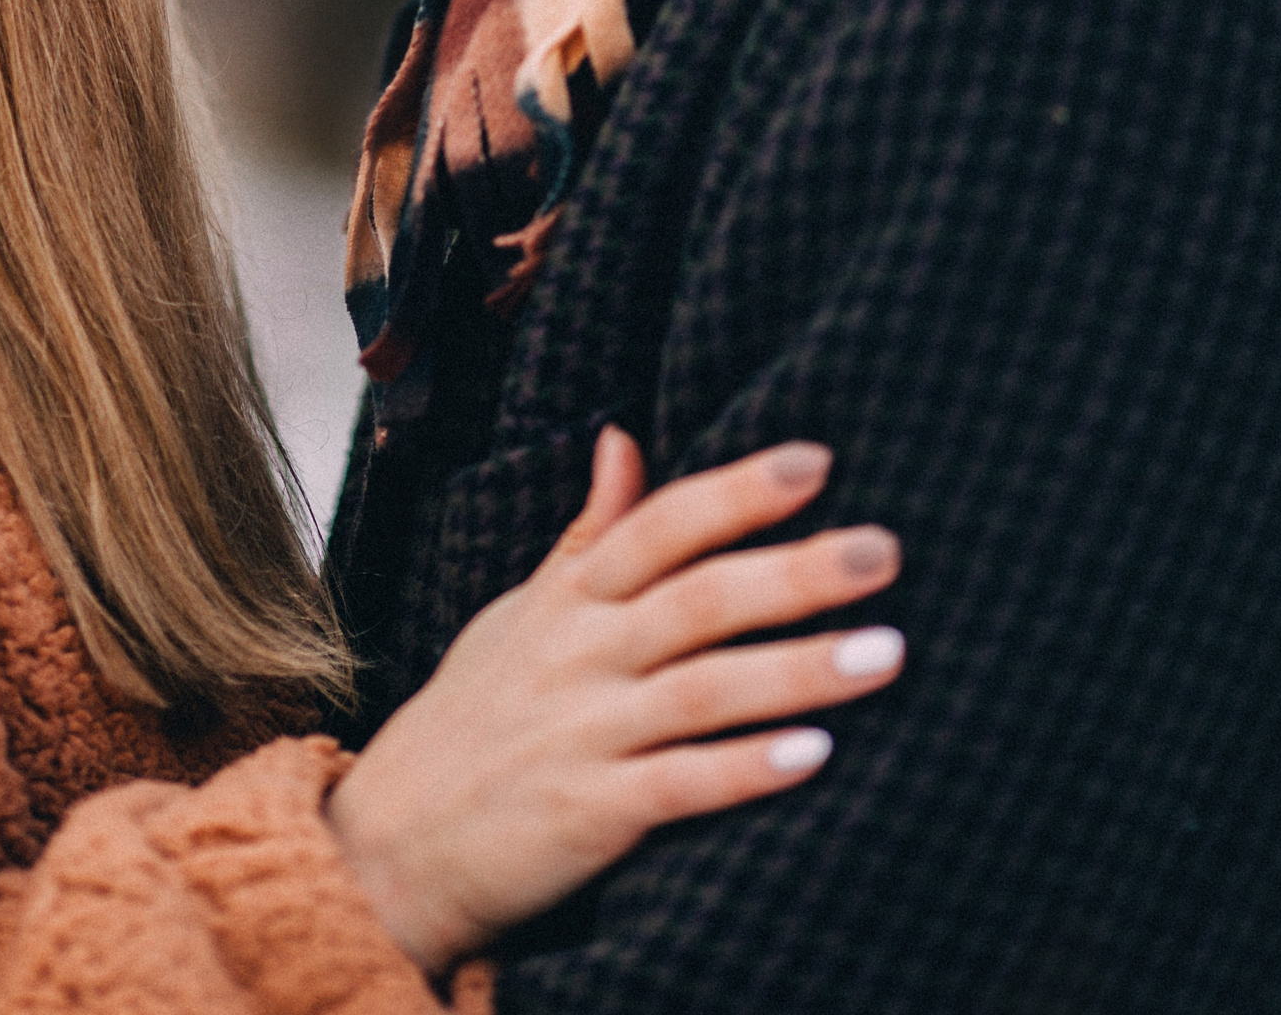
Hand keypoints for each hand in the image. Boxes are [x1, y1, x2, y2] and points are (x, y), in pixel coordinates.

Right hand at [326, 430, 901, 973]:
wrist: (392, 843)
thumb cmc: (473, 717)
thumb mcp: (522, 612)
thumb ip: (588, 533)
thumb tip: (625, 436)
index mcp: (571, 600)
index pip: (661, 527)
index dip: (736, 491)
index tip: (817, 460)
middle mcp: (580, 655)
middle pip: (698, 599)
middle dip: (796, 571)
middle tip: (886, 550)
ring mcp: (584, 732)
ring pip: (704, 689)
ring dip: (798, 670)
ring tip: (888, 651)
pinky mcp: (588, 813)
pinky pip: (678, 786)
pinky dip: (745, 769)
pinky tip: (816, 755)